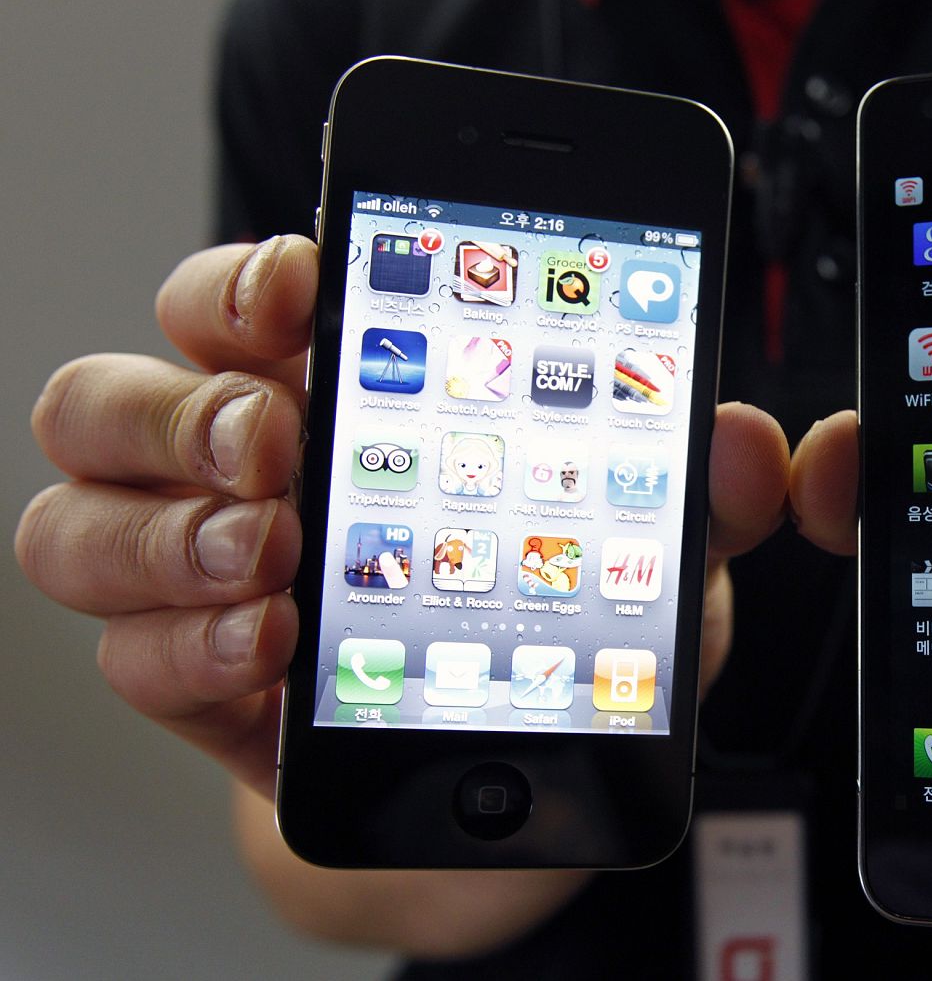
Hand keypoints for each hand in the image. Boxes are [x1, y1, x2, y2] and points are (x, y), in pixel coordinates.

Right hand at [16, 235, 789, 801]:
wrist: (508, 766)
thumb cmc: (551, 623)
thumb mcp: (645, 554)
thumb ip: (694, 491)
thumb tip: (741, 437)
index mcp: (339, 393)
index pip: (241, 301)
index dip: (247, 279)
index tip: (304, 281)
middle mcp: (242, 471)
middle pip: (114, 394)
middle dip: (183, 407)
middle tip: (277, 442)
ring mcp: (202, 578)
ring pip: (77, 521)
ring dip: (162, 535)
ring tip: (270, 559)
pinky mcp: (196, 684)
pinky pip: (126, 654)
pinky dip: (185, 650)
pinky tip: (265, 652)